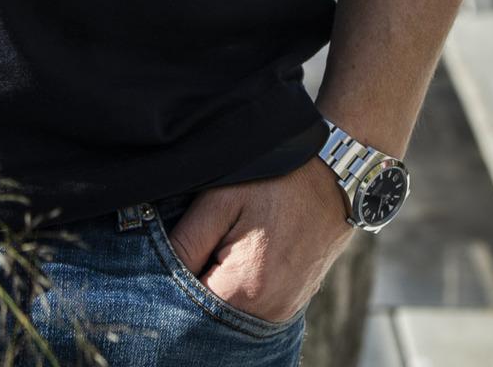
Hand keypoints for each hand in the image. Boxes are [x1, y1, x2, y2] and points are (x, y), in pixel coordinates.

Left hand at [164, 158, 354, 325]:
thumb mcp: (222, 199)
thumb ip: (187, 240)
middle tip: (189, 250)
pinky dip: (236, 290)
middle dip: (192, 289)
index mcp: (245, 289)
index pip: (188, 307)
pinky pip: (252, 308)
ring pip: (230, 312)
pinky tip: (233, 257)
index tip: (169, 257)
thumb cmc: (277, 181)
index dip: (170, 284)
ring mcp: (284, 312)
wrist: (336, 177)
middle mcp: (267, 313)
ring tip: (214, 249)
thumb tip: (156, 268)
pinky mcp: (292, 303)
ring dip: (215, 289)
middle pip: (210, 315)